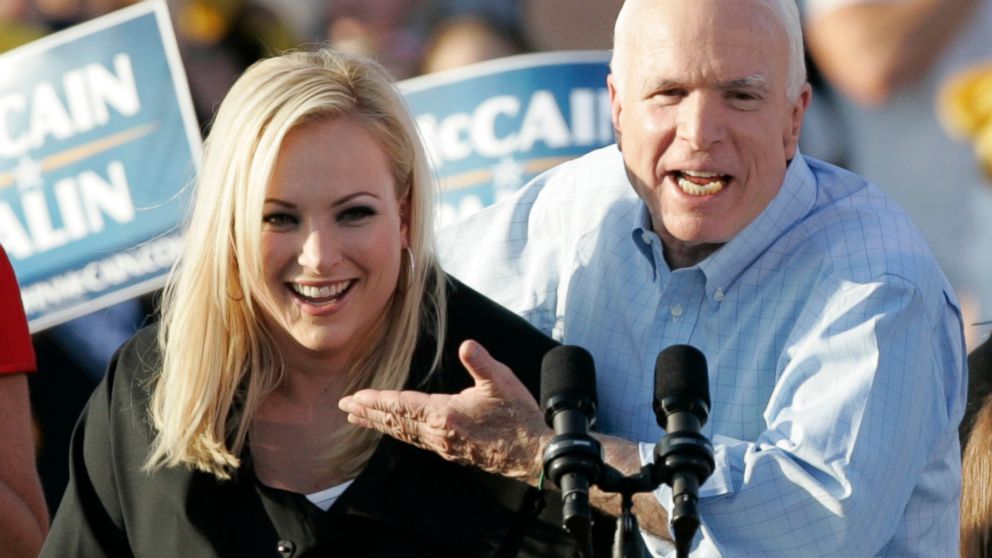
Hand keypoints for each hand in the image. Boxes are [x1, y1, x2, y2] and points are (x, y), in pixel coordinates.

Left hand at [338, 339, 552, 483]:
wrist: (532, 453)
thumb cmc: (518, 416)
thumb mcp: (502, 382)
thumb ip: (481, 363)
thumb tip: (466, 345)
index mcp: (446, 415)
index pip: (403, 405)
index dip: (378, 399)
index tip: (356, 397)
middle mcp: (439, 433)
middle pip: (396, 422)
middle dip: (369, 413)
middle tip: (345, 407)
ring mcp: (444, 445)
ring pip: (403, 433)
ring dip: (380, 424)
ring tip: (359, 418)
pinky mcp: (451, 450)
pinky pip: (415, 440)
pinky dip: (398, 432)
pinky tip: (394, 429)